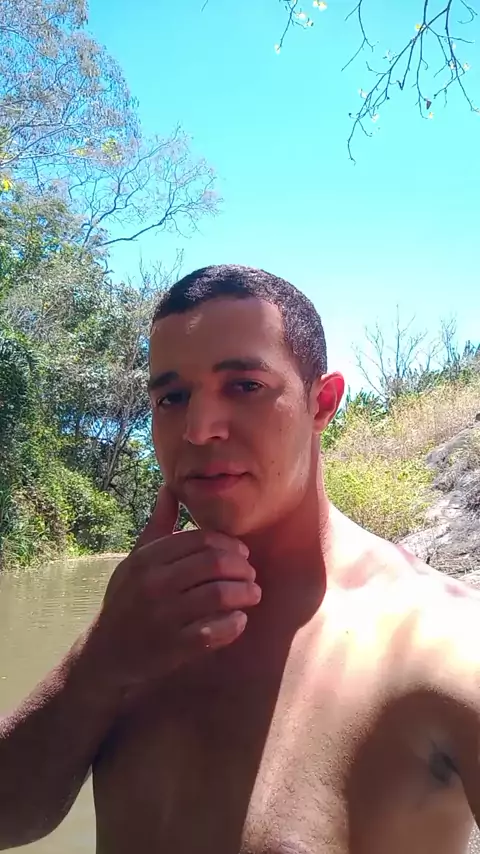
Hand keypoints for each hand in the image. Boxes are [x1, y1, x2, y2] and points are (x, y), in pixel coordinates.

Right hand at [87, 486, 260, 688]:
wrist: (104, 653)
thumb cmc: (125, 600)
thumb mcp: (135, 560)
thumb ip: (158, 525)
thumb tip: (170, 488)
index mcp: (147, 559)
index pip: (201, 539)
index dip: (229, 544)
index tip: (242, 552)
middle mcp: (154, 584)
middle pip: (215, 563)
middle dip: (242, 567)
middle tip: (250, 573)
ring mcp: (164, 616)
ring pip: (220, 594)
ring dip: (245, 593)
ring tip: (252, 594)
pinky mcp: (175, 646)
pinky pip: (217, 630)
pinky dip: (235, 623)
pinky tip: (239, 619)